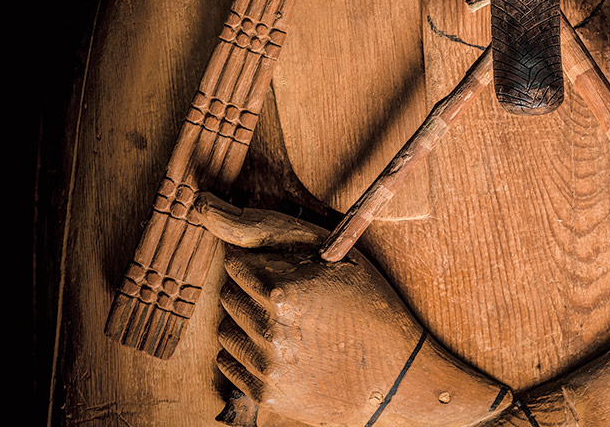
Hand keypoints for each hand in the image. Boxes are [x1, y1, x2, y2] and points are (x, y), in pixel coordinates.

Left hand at [197, 195, 507, 426]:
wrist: (394, 375)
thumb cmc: (368, 305)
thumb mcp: (337, 257)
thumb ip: (280, 234)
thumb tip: (215, 216)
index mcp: (285, 289)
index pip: (236, 263)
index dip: (257, 262)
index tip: (276, 268)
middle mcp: (269, 329)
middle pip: (228, 294)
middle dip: (249, 289)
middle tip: (282, 294)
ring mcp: (266, 365)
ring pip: (225, 329)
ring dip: (244, 321)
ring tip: (281, 322)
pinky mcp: (265, 393)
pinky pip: (227, 362)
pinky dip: (244, 352)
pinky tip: (276, 347)